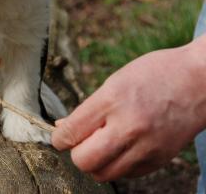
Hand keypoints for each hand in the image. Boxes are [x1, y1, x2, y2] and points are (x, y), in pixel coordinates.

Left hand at [52, 35, 205, 181]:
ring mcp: (146, 146)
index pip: (71, 133)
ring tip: (101, 146)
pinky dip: (117, 165)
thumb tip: (62, 129)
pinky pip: (126, 174)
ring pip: (103, 174)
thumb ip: (88, 109)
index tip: (60, 136)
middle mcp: (129, 126)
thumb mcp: (115, 81)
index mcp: (112, 101)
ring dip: (95, 163)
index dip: (58, 138)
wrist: (199, 81)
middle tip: (81, 142)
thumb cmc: (153, 75)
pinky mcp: (159, 159)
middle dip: (76, 153)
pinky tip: (121, 148)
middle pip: (83, 161)